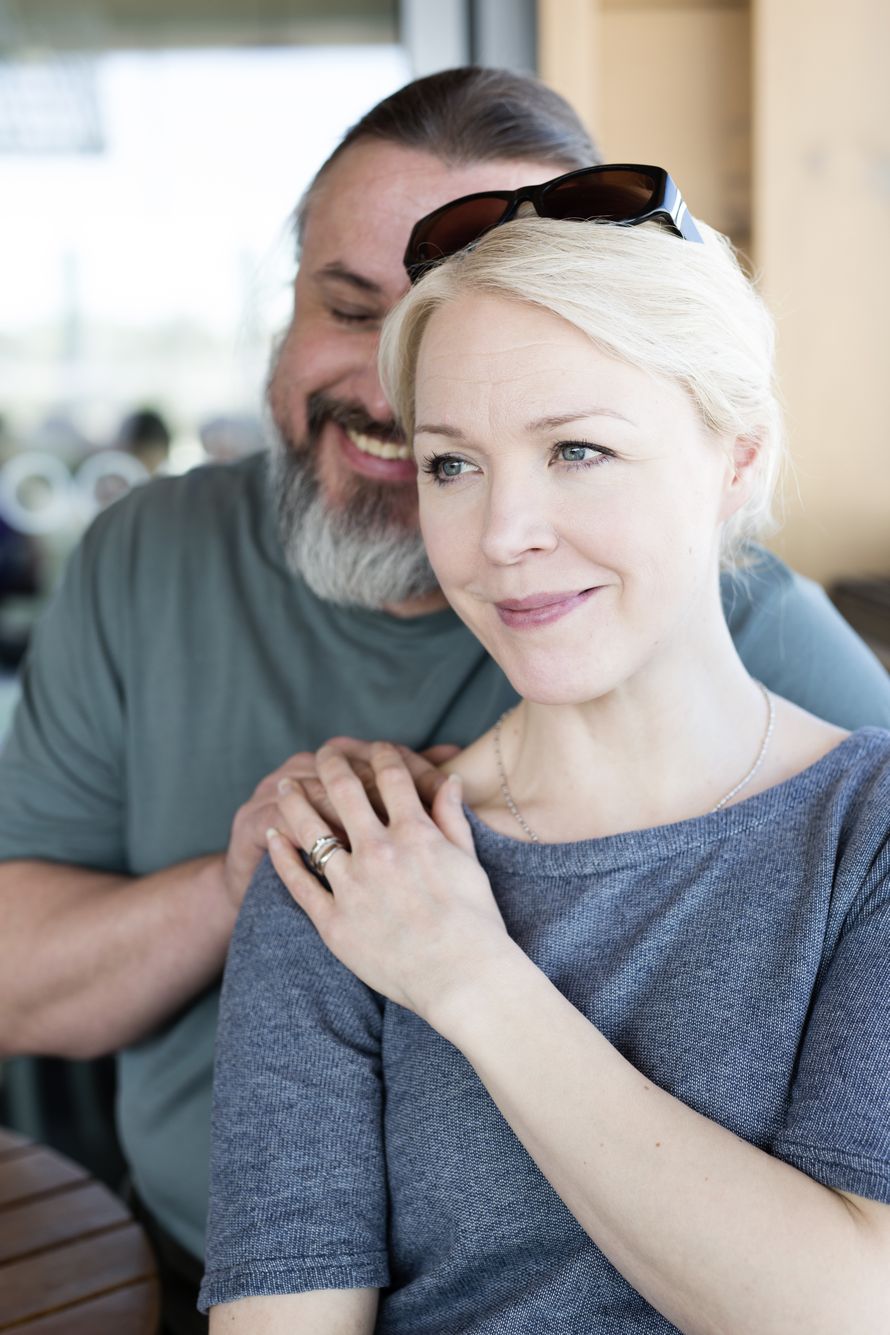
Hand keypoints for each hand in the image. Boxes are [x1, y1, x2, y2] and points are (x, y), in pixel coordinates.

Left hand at [266, 742, 511, 1026]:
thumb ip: (452, 817)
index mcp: (415, 833)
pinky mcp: (333, 922)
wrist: (463, 978)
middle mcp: (378, 851)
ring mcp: (352, 886)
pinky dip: (282, 856)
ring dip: (295, 801)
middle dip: (330, 763)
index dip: (380, 754)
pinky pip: (298, 882)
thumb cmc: (475, 923)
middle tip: (322, 753)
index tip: (372, 748)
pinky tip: (274, 837)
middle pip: (343, 791)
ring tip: (285, 786)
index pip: (390, 776)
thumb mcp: (469, 861)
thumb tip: (447, 779)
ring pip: (310, 830)